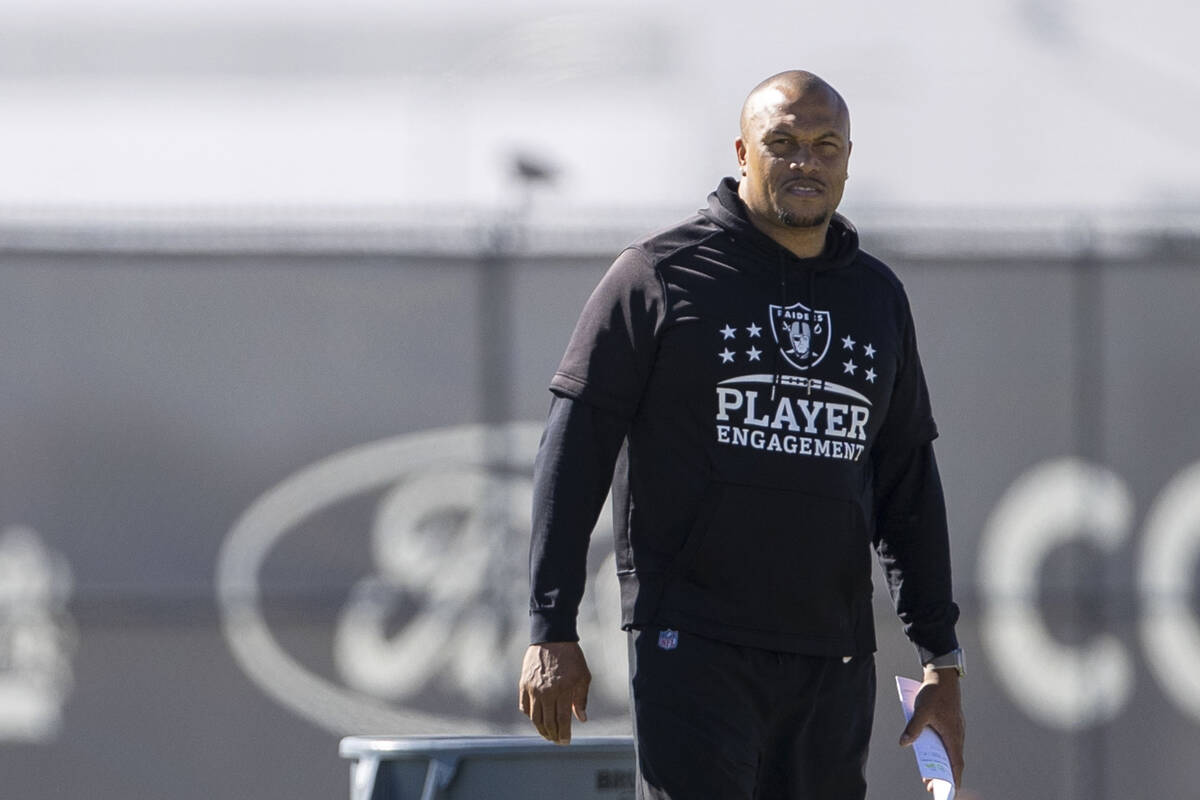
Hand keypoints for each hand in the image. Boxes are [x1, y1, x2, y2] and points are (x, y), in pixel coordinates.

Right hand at [518, 642, 590, 744]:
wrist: (552, 638)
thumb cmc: (571, 657)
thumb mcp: (583, 676)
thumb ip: (581, 699)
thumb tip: (581, 719)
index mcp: (563, 690)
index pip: (562, 719)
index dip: (564, 733)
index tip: (565, 742)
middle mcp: (546, 691)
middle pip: (548, 722)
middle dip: (553, 735)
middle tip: (557, 741)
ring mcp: (533, 688)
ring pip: (534, 718)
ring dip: (541, 729)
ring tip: (547, 734)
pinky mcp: (523, 684)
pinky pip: (524, 706)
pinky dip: (530, 716)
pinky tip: (537, 719)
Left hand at [899, 667, 964, 790]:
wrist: (943, 676)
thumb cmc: (934, 693)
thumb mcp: (921, 711)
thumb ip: (913, 728)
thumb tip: (904, 743)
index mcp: (952, 735)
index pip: (956, 763)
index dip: (953, 778)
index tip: (950, 790)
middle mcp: (957, 734)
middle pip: (953, 760)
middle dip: (943, 775)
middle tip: (931, 785)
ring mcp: (955, 729)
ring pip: (950, 751)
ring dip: (941, 763)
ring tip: (928, 774)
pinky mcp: (951, 724)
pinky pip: (948, 742)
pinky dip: (941, 752)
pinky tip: (930, 753)